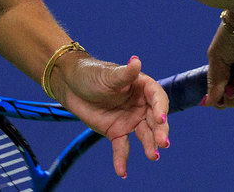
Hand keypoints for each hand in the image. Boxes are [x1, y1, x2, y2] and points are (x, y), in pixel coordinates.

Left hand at [54, 54, 170, 178]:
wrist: (70, 85)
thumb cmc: (91, 74)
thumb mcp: (108, 75)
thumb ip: (124, 74)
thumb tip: (136, 61)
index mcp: (142, 87)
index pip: (157, 98)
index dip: (160, 108)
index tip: (161, 119)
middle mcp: (140, 104)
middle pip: (155, 120)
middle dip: (160, 131)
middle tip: (163, 143)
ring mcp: (130, 119)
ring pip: (144, 135)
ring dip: (149, 146)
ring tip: (153, 156)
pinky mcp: (116, 132)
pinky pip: (122, 147)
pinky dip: (122, 159)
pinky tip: (121, 171)